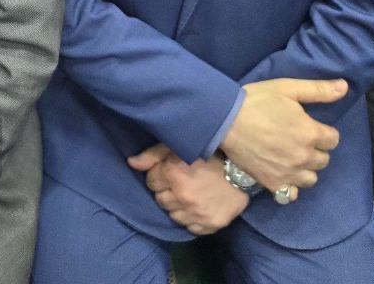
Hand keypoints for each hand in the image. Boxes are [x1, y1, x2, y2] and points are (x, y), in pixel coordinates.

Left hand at [128, 144, 249, 234]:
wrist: (242, 172)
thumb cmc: (208, 155)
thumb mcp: (178, 146)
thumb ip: (152, 155)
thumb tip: (131, 164)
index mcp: (173, 174)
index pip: (150, 182)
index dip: (159, 176)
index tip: (171, 172)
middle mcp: (182, 196)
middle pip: (160, 200)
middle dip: (166, 191)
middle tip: (181, 183)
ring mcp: (196, 213)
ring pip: (173, 215)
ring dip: (178, 206)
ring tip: (191, 194)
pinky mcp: (209, 226)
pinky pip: (189, 227)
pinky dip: (191, 219)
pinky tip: (199, 206)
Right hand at [218, 78, 346, 191]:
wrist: (225, 120)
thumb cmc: (257, 101)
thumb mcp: (288, 88)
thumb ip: (318, 90)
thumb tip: (344, 87)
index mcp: (310, 133)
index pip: (333, 139)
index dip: (323, 132)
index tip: (309, 127)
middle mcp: (304, 157)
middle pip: (324, 160)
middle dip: (315, 149)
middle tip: (298, 140)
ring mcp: (289, 173)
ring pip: (310, 178)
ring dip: (305, 169)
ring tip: (292, 158)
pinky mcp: (273, 183)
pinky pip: (292, 194)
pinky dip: (290, 187)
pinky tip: (283, 175)